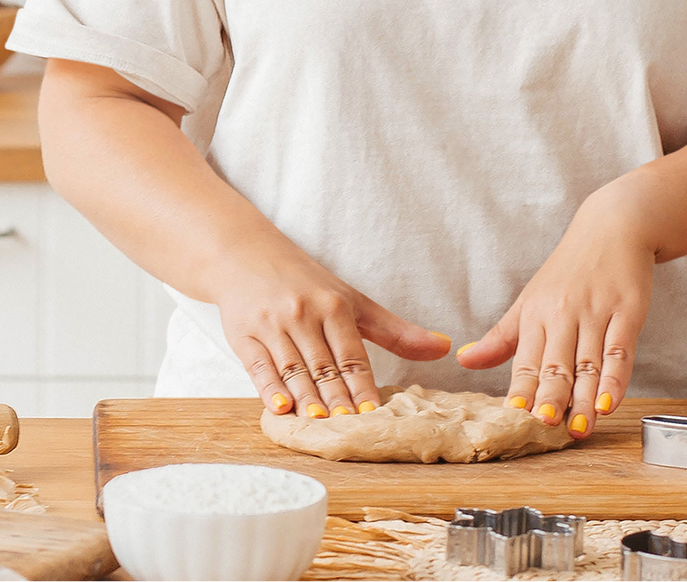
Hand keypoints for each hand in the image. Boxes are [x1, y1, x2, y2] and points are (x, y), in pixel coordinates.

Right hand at [215, 224, 449, 417]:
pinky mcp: (243, 335)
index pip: (353, 355)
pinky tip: (280, 408)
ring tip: (320, 425)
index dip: (364, 387)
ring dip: (307, 399)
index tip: (375, 415)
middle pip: (324, 366)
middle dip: (337, 399)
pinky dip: (269, 388)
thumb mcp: (352, 300)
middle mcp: (304, 314)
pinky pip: (258, 367)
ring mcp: (272, 324)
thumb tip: (443, 348)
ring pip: (293, 369)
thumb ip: (394, 331)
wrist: (247, 256)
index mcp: (334, 305)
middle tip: (351, 429)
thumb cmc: (307, 284)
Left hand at [455, 186, 654, 438]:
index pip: (525, 360)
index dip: (521, 390)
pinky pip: (619, 351)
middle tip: (545, 429)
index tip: (513, 418)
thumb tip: (464, 360)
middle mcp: (563, 313)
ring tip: (578, 430)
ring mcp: (596, 312)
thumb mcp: (530, 300)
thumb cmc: (569, 270)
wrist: (612, 227)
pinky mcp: (627, 312)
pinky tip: (608, 403)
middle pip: (556, 364)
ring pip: (588, 363)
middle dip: (551, 399)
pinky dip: (614, 380)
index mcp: (535, 313)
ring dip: (583, 399)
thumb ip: (501, 338)